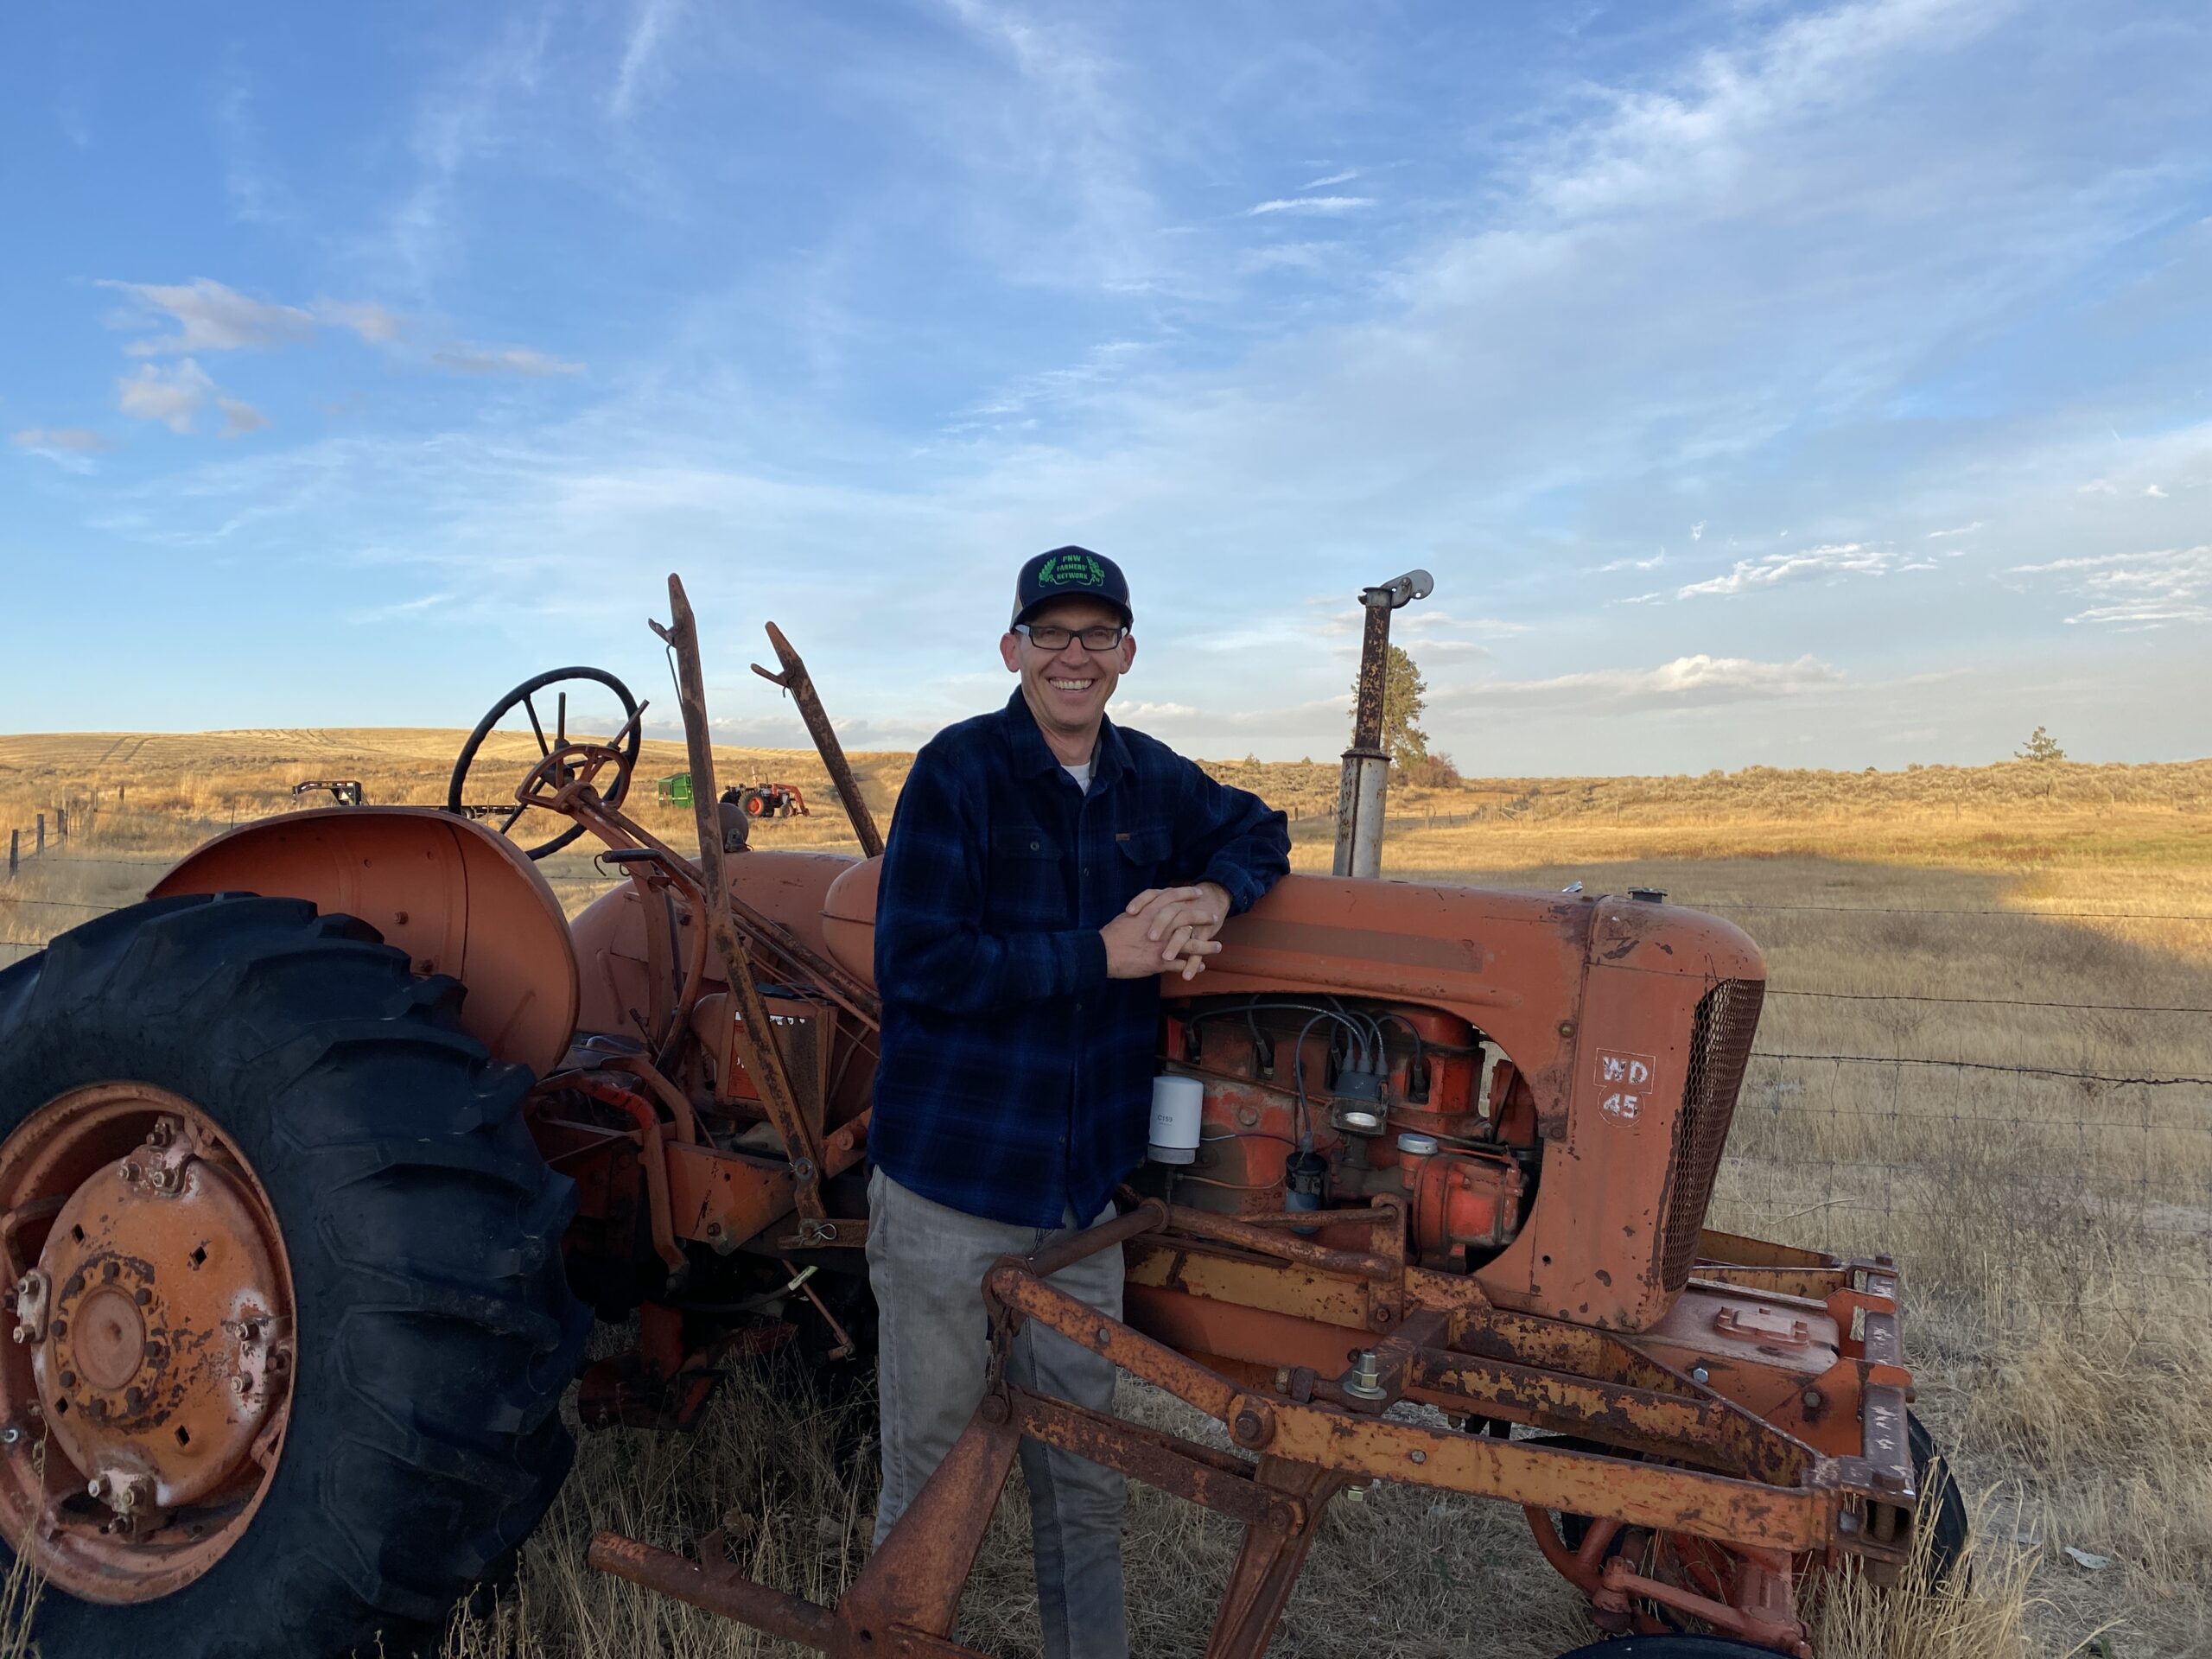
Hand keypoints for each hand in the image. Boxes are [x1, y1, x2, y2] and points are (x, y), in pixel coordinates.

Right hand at [1105, 882, 1230, 981]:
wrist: (1103, 953)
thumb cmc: (1112, 935)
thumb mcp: (1128, 916)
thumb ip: (1143, 912)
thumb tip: (1149, 909)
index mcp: (1150, 911)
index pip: (1173, 897)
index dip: (1187, 894)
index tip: (1197, 892)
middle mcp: (1160, 925)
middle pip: (1188, 917)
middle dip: (1203, 917)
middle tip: (1213, 918)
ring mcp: (1162, 944)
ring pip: (1192, 944)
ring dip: (1207, 946)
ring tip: (1217, 946)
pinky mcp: (1160, 962)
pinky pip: (1182, 964)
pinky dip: (1193, 965)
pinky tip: (1200, 966)